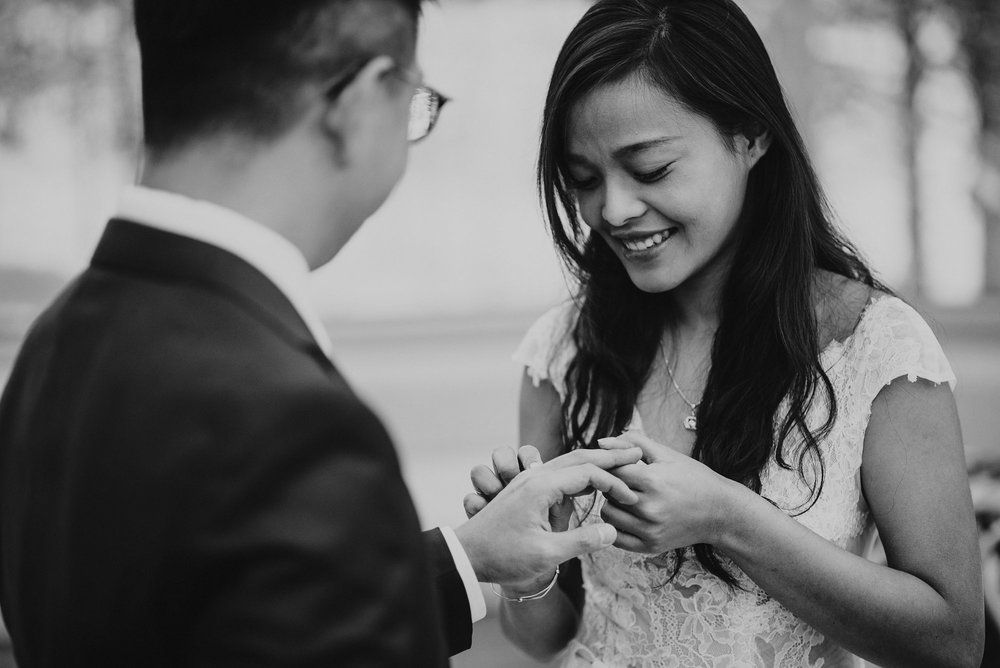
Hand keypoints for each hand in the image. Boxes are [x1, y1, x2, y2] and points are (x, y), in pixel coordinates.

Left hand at [454, 446, 642, 590]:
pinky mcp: (524, 489)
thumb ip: (581, 541)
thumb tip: (612, 530)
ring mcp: (528, 481)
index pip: (587, 473)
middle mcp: (534, 477)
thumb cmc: (502, 556)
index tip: (630, 498)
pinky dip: (578, 471)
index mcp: (540, 488)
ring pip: (567, 462)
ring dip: (594, 462)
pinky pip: (557, 472)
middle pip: (579, 457)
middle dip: (609, 457)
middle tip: (637, 455)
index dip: (613, 483)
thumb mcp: (546, 554)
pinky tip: (588, 481)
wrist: (466, 555)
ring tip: (618, 463)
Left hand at [597, 431, 746, 554]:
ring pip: (608, 515)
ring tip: (626, 497)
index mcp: (652, 481)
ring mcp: (650, 530)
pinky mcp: (650, 547)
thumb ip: (632, 443)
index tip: (621, 466)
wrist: (720, 512)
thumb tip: (600, 442)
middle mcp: (649, 508)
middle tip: (624, 481)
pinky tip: (628, 516)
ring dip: (612, 504)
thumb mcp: (667, 454)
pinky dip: (617, 526)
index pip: (612, 470)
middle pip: (608, 492)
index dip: (613, 466)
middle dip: (611, 484)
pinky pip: (616, 537)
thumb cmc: (693, 478)